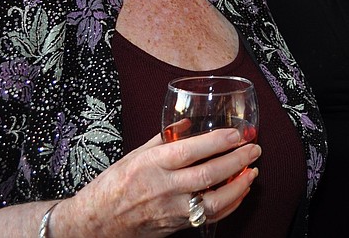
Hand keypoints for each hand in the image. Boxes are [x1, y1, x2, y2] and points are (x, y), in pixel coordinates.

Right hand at [51, 129, 260, 236]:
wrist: (94, 224)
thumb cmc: (112, 186)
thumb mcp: (135, 155)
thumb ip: (164, 138)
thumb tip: (188, 122)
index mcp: (150, 165)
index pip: (190, 150)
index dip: (217, 141)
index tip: (237, 133)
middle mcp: (162, 188)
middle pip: (207, 175)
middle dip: (236, 161)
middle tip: (254, 149)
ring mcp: (170, 210)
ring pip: (213, 202)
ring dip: (238, 186)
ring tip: (252, 171)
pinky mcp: (176, 226)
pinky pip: (209, 218)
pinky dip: (229, 206)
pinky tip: (239, 192)